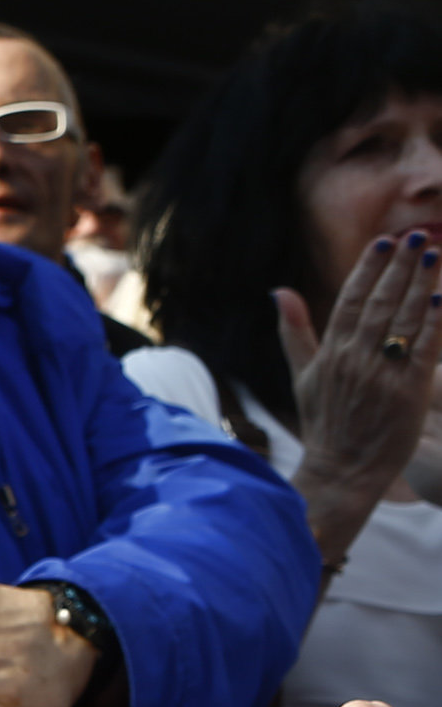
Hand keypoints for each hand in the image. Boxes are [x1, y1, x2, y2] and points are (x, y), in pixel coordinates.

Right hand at [277, 234, 441, 565]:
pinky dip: (433, 320)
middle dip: (400, 267)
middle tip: (417, 237)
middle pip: (380, 302)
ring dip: (420, 283)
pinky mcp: (408, 390)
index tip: (383, 243)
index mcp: (330, 352)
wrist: (341, 469)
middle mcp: (354, 358)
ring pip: (403, 318)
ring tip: (434, 253)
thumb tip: (279, 291)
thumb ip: (294, 331)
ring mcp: (381, 373)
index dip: (368, 269)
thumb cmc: (325, 423)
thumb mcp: (302, 375)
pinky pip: (424, 347)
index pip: (350, 300)